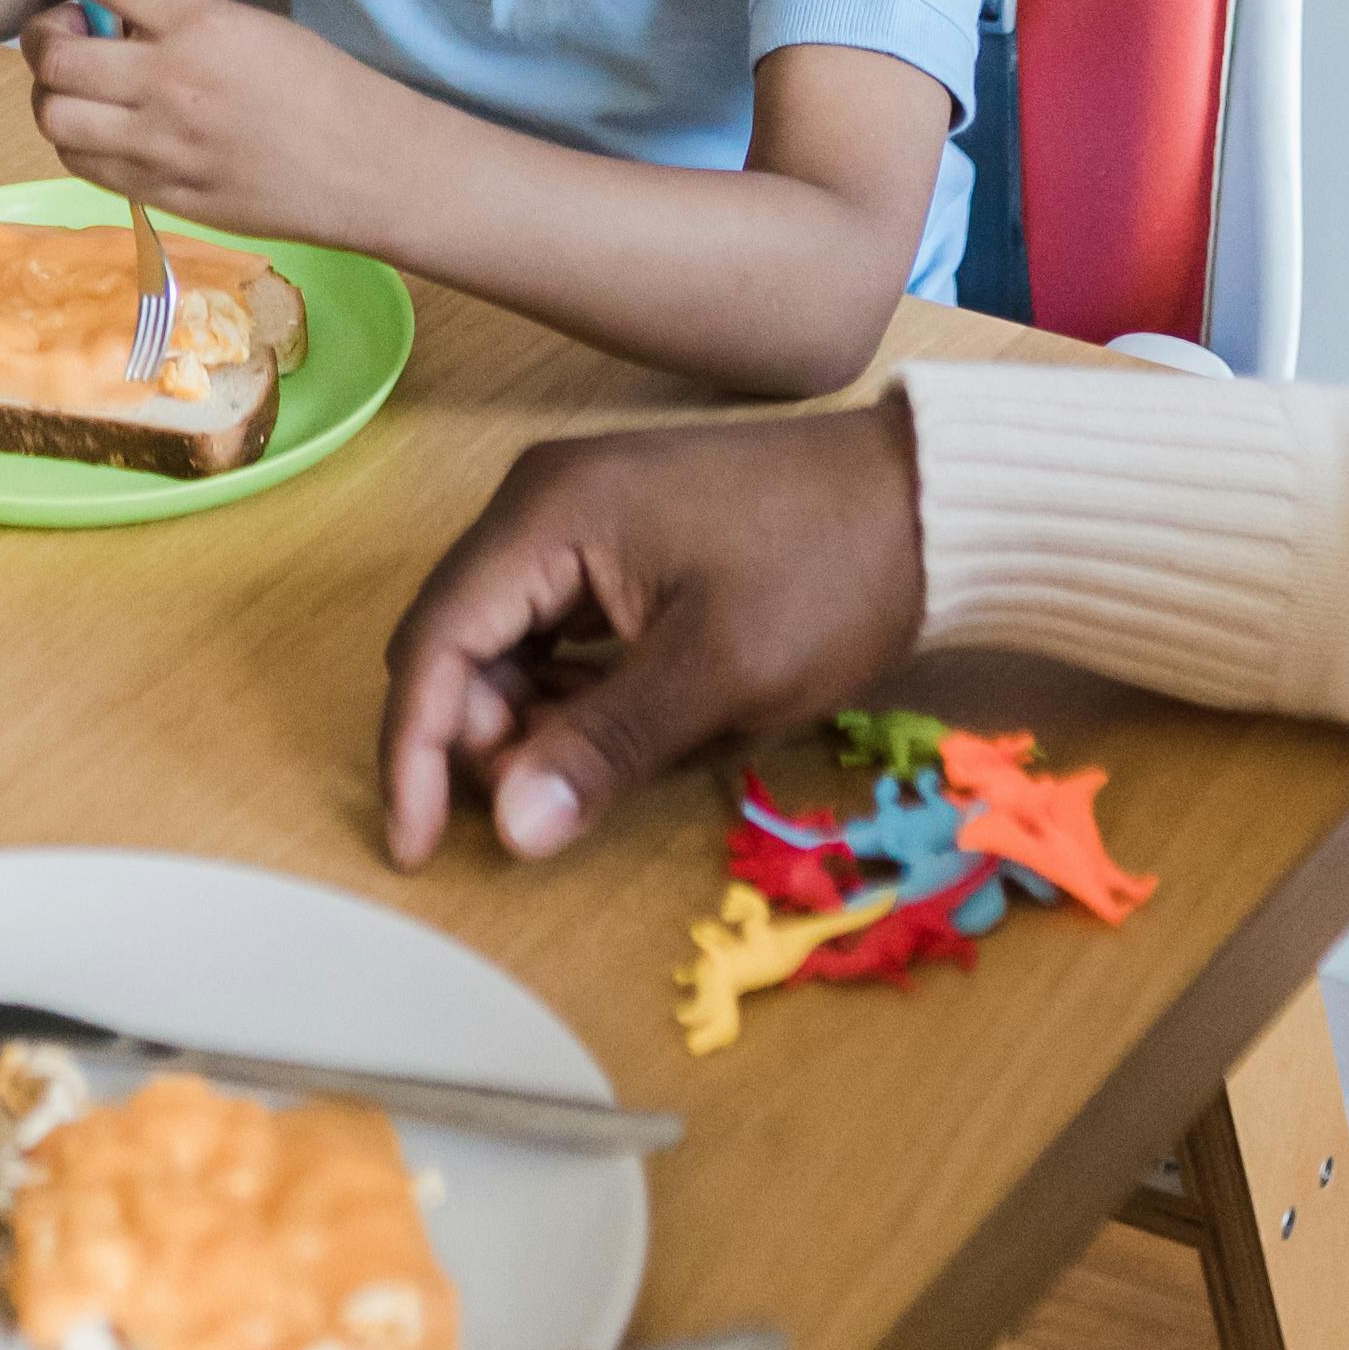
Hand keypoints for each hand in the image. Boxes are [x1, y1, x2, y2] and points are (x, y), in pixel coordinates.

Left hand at [19, 0, 340, 224]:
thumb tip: (108, 7)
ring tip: (77, 86)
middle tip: (65, 32)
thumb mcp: (251, 24)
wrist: (367, 168)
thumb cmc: (320, 88)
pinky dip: (76, 138)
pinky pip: (83, 163)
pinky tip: (100, 127)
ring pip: (53, 115)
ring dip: (51, 92)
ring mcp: (161, 146)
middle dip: (42, 35)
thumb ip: (175, 16)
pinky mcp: (162, 192)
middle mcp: (170, 82)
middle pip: (55, 55)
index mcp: (201, 24)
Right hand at [375, 400, 924, 865]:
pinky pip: (556, 630)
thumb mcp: (719, 676)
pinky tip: (615, 733)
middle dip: (476, 740)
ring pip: (506, 642)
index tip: (413, 849)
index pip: (436, 643)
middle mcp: (543, 504)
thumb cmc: (827, 574)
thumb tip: (508, 830)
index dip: (416, 753)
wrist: (935, 500)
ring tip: (592, 775)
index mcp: (547, 514)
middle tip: (543, 809)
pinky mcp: (621, 542)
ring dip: (525, 722)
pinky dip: (567, 694)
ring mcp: (582, 518)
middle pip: (460, 642)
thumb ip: (604, 750)